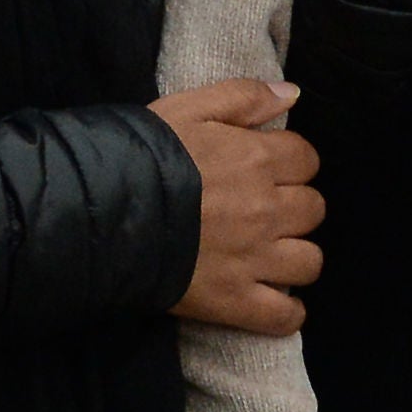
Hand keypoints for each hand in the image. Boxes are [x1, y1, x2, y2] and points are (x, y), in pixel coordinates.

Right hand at [155, 79, 322, 333]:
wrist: (99, 212)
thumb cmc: (141, 155)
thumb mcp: (188, 108)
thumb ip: (244, 97)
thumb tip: (292, 95)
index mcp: (258, 160)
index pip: (307, 159)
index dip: (290, 164)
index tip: (269, 171)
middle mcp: (266, 210)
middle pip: (313, 209)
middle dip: (294, 208)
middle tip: (263, 212)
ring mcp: (254, 259)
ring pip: (309, 262)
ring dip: (295, 258)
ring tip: (269, 256)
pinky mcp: (234, 301)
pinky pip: (284, 317)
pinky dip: (286, 314)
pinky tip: (274, 303)